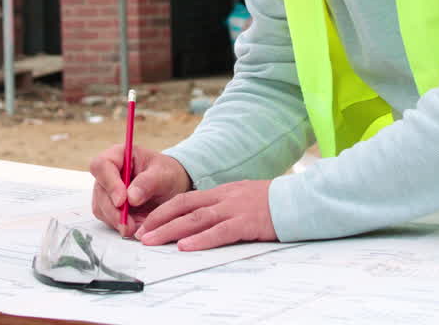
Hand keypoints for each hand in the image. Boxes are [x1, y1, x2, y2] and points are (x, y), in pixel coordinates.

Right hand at [89, 144, 190, 237]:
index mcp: (119, 155)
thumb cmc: (166, 174)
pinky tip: (136, 227)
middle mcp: (108, 172)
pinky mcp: (109, 206)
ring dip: (116, 221)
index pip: (102, 165)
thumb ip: (148, 183)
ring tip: (137, 227)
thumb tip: (131, 198)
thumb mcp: (163, 174)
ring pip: (101, 208)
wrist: (171, 187)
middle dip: (113, 210)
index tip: (122, 201)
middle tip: (129, 225)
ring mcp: (106, 190)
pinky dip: (121, 225)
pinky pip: (108, 219)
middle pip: (100, 191)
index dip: (109, 183)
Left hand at [135, 180, 275, 250]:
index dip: (163, 211)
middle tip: (140, 234)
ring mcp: (235, 209)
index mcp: (222, 192)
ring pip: (196, 219)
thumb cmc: (272, 202)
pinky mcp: (247, 222)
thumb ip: (223, 206)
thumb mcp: (242, 198)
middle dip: (159, 221)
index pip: (185, 199)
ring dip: (171, 230)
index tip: (146, 223)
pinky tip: (187, 246)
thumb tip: (201, 220)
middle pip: (184, 208)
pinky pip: (220, 232)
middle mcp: (224, 198)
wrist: (298, 200)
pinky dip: (201, 240)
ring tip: (153, 241)